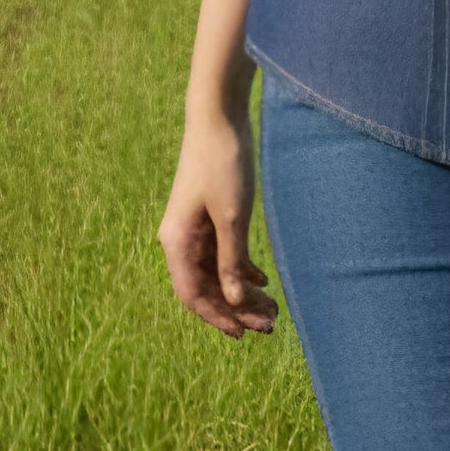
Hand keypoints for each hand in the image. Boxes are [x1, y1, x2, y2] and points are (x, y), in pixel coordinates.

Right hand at [158, 107, 278, 335]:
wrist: (218, 116)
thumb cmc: (222, 162)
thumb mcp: (232, 216)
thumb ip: (232, 261)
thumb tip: (233, 301)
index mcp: (177, 242)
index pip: (193, 295)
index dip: (218, 318)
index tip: (244, 335)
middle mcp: (180, 239)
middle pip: (207, 287)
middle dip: (237, 309)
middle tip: (271, 324)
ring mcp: (194, 228)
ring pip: (217, 272)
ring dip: (242, 292)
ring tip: (272, 308)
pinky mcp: (209, 215)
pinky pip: (223, 253)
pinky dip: (242, 269)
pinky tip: (263, 281)